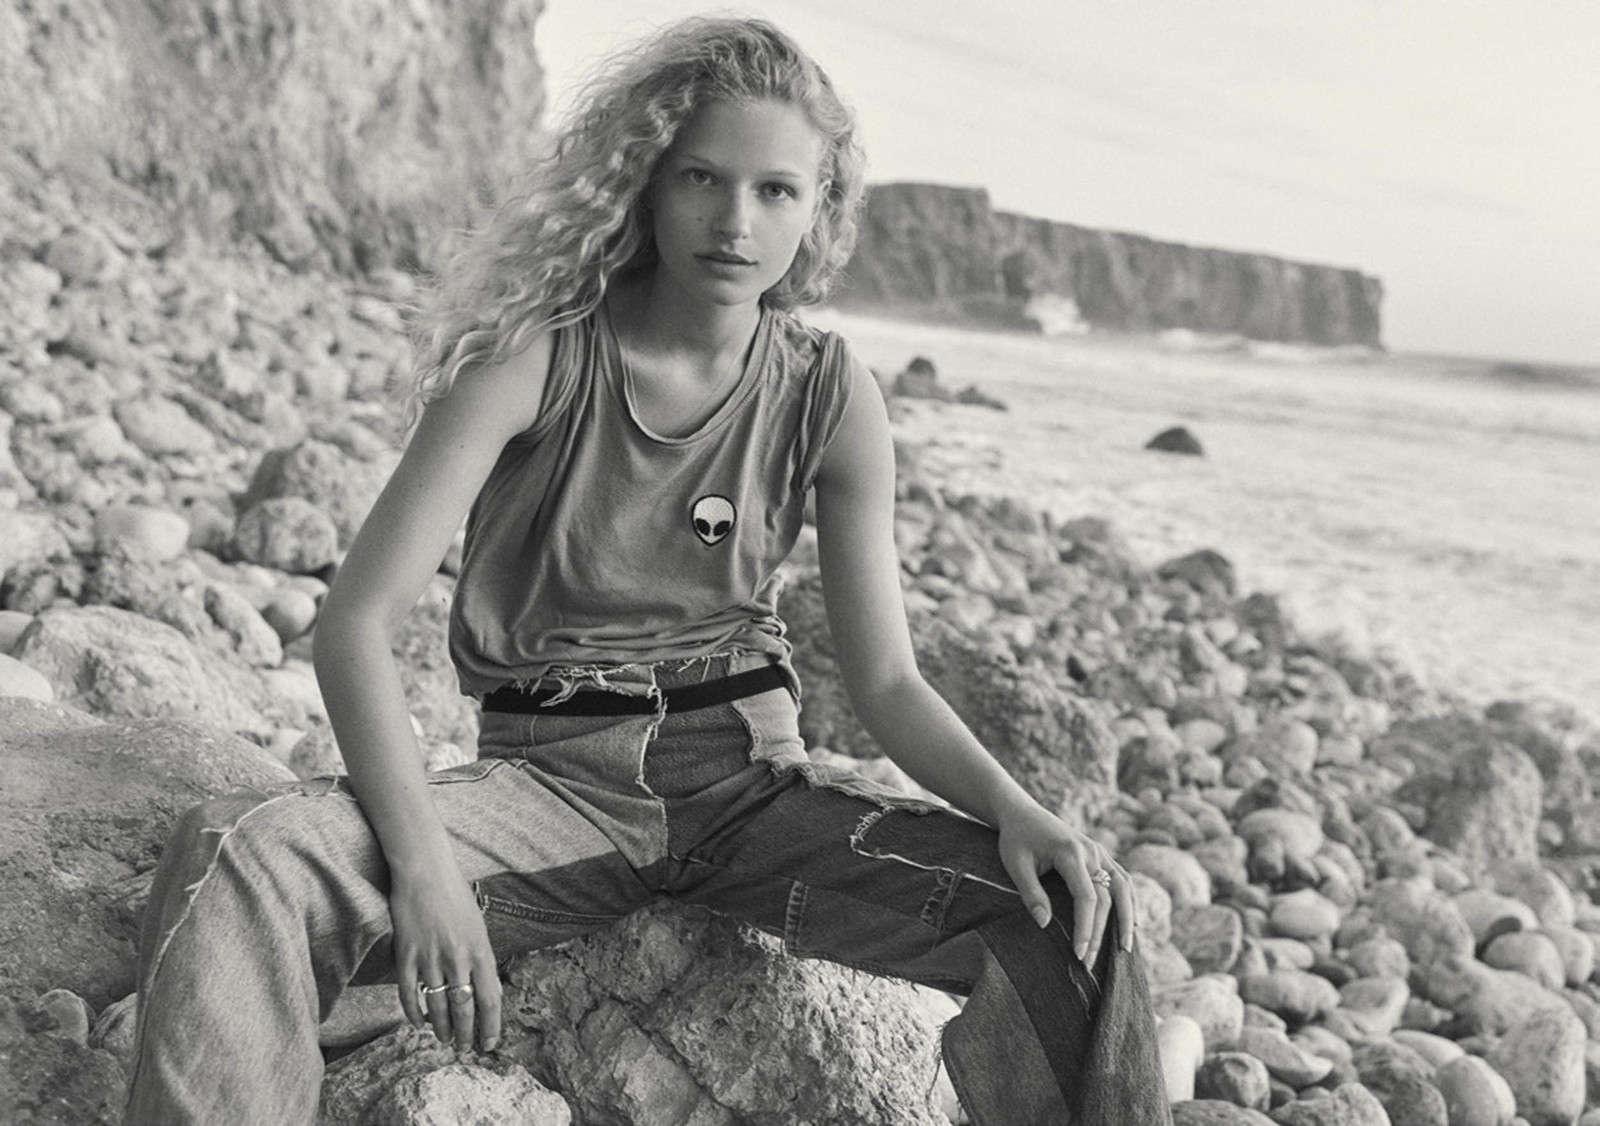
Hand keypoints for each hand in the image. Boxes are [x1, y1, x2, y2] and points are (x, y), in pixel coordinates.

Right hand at [390, 861, 501, 1052]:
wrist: (425, 872)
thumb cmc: (455, 898)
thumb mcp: (479, 927)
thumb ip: (483, 960)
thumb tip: (488, 993)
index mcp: (481, 950)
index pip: (491, 999)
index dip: (491, 1026)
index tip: (489, 1044)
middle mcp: (458, 958)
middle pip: (465, 1008)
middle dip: (466, 1034)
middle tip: (465, 1049)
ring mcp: (430, 958)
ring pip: (438, 1006)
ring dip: (442, 1028)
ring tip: (445, 1039)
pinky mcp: (406, 955)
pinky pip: (410, 993)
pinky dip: (414, 1012)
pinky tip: (420, 1022)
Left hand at [995, 800, 1134, 968]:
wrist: (1022, 813)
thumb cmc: (1016, 839)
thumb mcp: (1015, 864)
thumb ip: (1030, 893)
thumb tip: (1044, 925)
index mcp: (1070, 853)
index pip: (1087, 897)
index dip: (1086, 927)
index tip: (1079, 954)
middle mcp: (1092, 852)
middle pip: (1106, 898)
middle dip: (1099, 933)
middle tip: (1090, 963)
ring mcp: (1099, 852)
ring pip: (1124, 887)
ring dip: (1126, 919)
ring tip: (1126, 950)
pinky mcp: (1100, 855)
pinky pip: (1123, 879)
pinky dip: (1130, 901)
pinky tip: (1131, 923)